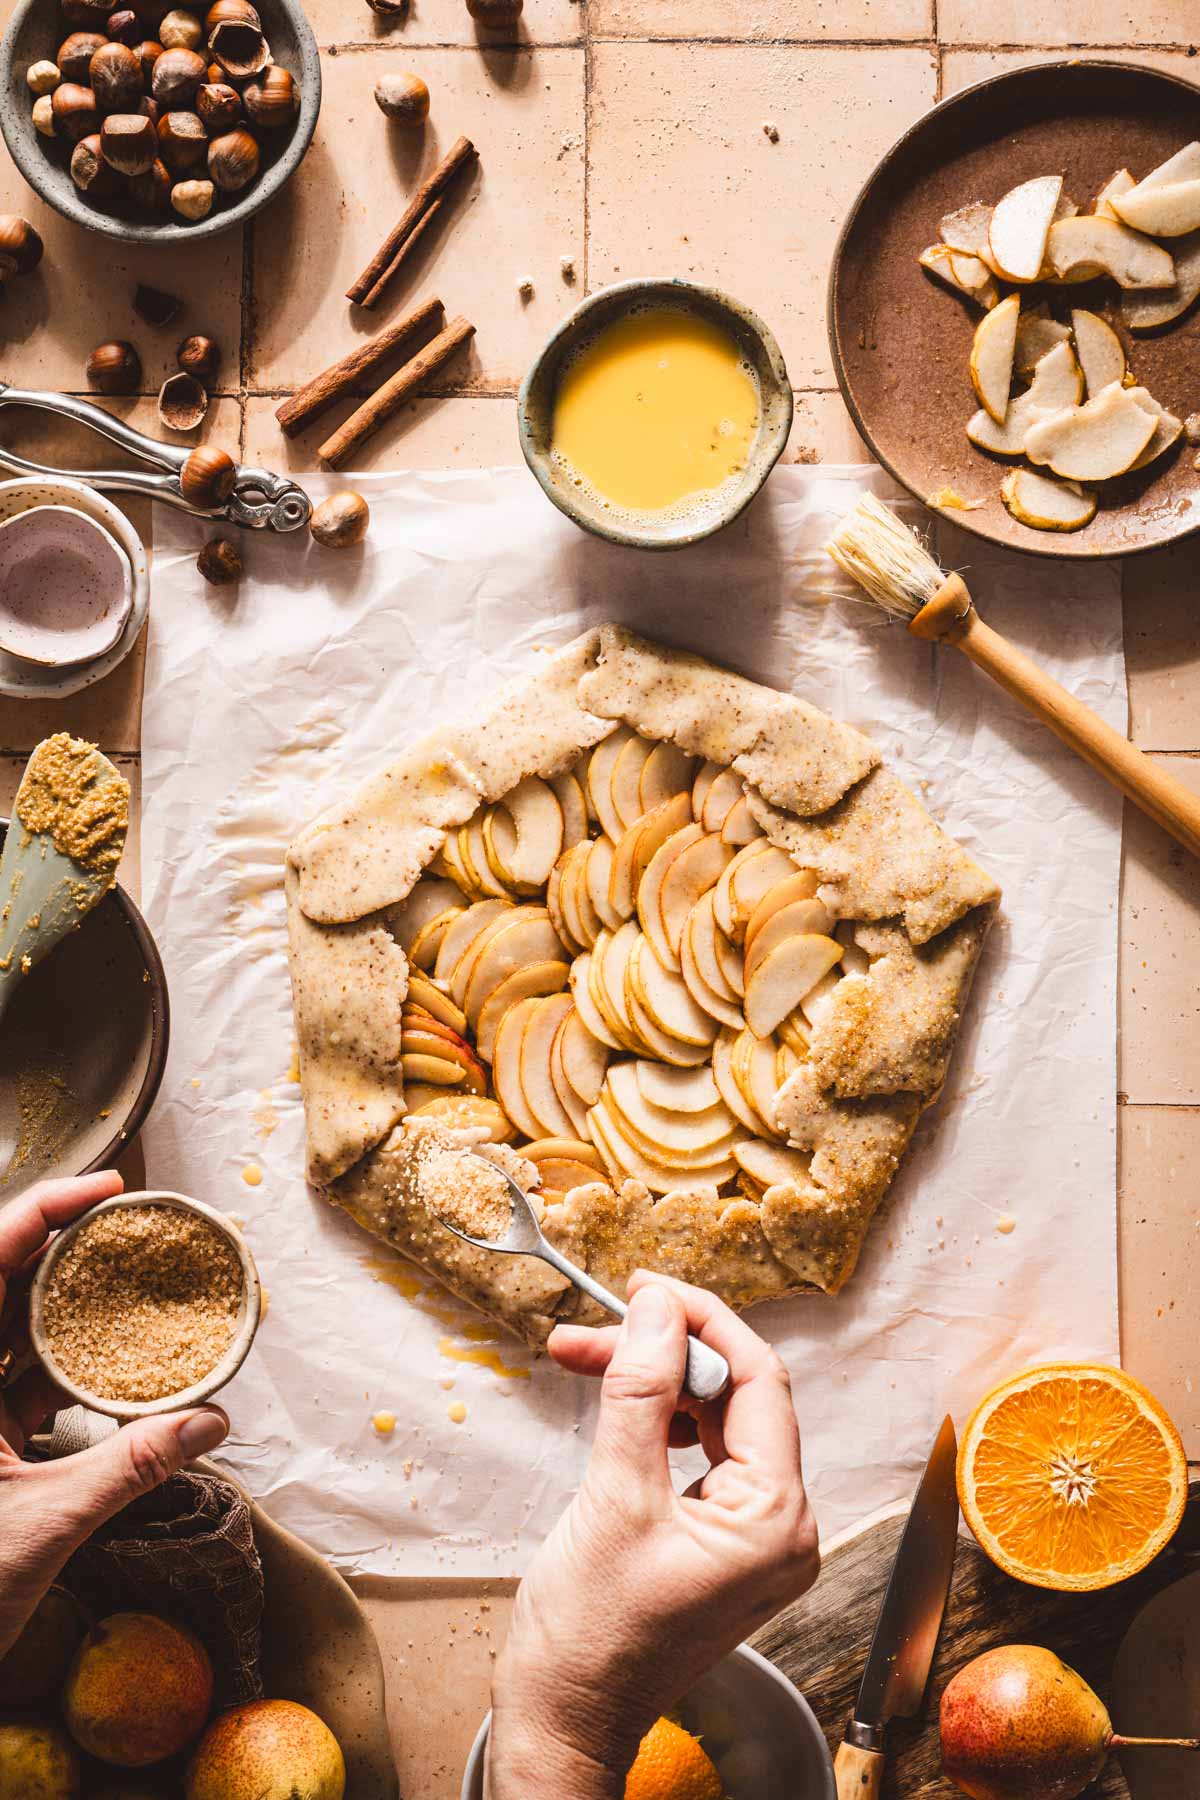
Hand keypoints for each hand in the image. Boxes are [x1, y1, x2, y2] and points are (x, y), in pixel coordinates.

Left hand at [0, 1172, 228, 1658]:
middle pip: (0, 1286)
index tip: (109, 1187)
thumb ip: (130, 1465)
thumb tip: (212, 1419)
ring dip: (64, 1306)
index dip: (43, 1210)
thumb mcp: (47, 1526)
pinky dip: (61, 1366)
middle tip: (128, 1225)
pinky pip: (15, 1381)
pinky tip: (111, 1366)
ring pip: (7, 1333)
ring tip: (128, 1283)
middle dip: (62, 1245)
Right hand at [486, 1272, 818, 1799]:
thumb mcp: (613, 1493)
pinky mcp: (724, 1544)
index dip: (702, 1319)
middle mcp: (783, 1528)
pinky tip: (615, 1405)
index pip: (759, 1380)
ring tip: (584, 1358)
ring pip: (714, 1420)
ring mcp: (756, 1540)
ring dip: (653, 1383)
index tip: (645, 1287)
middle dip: (663, 1352)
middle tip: (595, 1325)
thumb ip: (641, 1390)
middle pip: (736, 1396)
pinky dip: (658, 1423)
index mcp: (776, 1520)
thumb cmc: (587, 1637)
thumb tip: (657, 1309)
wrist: (562, 1720)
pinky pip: (702, 1456)